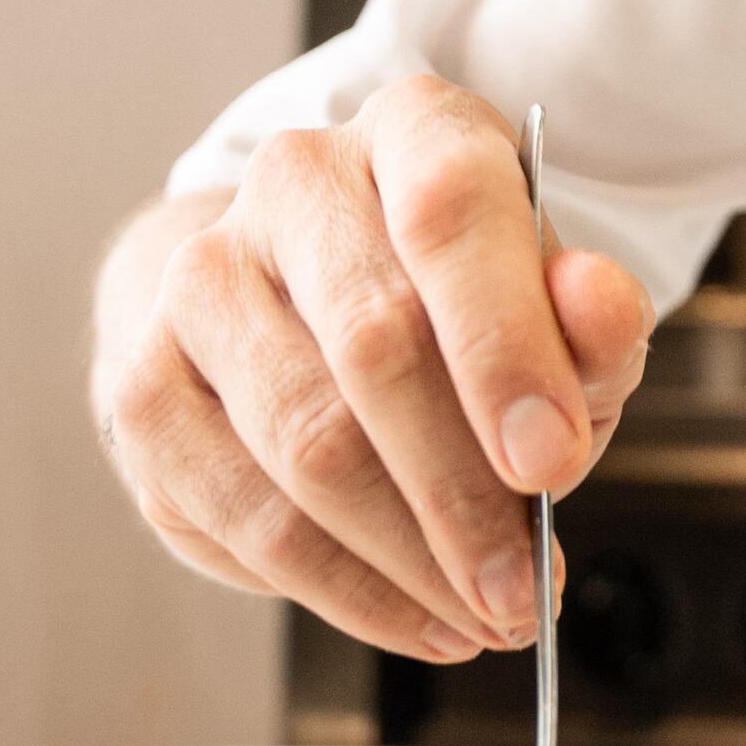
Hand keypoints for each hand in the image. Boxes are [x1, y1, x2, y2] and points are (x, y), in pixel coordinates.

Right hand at [89, 74, 650, 657]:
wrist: (306, 290)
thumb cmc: (455, 298)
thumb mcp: (552, 296)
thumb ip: (591, 315)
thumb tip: (601, 311)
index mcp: (411, 130)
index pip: (449, 214)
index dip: (503, 346)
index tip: (555, 463)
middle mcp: (292, 184)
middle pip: (373, 345)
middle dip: (464, 493)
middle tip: (528, 587)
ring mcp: (199, 281)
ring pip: (303, 445)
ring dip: (408, 559)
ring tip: (485, 614)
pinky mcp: (145, 386)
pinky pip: (242, 515)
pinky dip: (343, 589)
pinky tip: (414, 616)